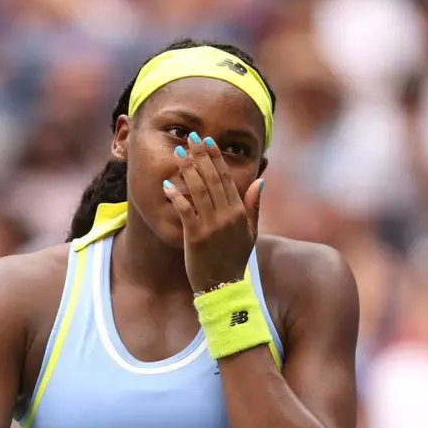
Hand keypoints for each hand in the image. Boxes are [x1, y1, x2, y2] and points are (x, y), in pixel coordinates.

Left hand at [163, 132, 262, 293]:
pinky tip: (167, 186)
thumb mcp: (250, 233)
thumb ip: (254, 206)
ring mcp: (211, 226)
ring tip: (178, 155)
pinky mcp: (196, 237)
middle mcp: (227, 216)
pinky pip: (185, 212)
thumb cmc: (235, 260)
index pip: (227, 178)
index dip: (216, 158)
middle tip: (191, 139)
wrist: (223, 287)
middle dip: (201, 157)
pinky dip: (176, 197)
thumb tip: (261, 180)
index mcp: (240, 212)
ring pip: (199, 191)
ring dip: (188, 171)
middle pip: (212, 179)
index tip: (207, 142)